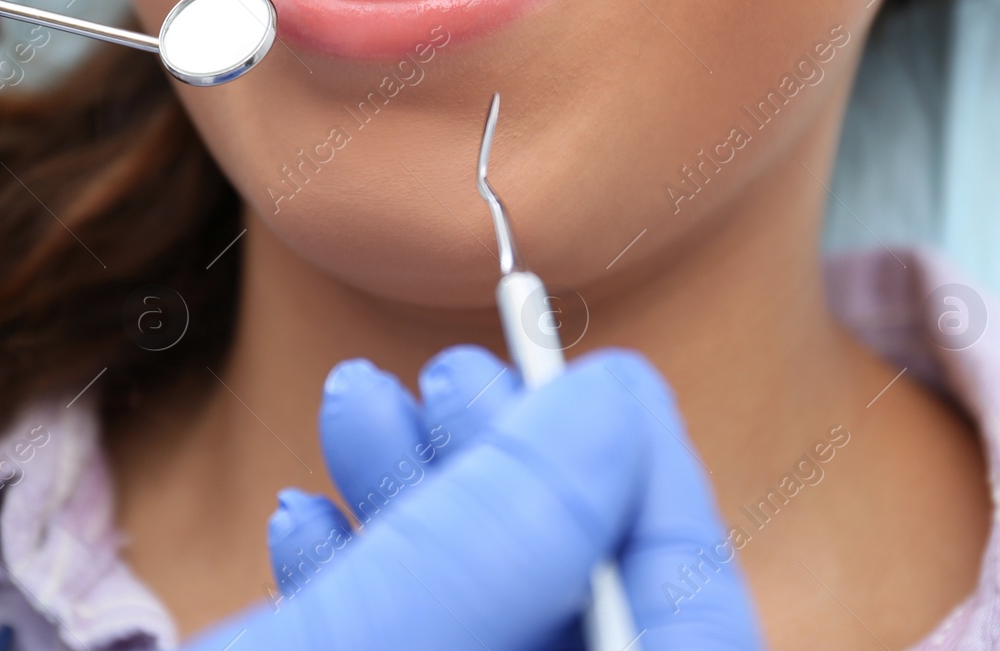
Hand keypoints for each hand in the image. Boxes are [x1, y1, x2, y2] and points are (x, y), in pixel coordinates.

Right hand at [185, 347, 763, 650]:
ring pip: (488, 640)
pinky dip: (365, 591)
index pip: (698, 646)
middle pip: (588, 631)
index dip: (660, 501)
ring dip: (430, 517)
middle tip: (443, 376)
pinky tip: (301, 519)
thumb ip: (492, 542)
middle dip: (521, 487)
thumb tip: (615, 411)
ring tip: (355, 405)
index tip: (597, 380)